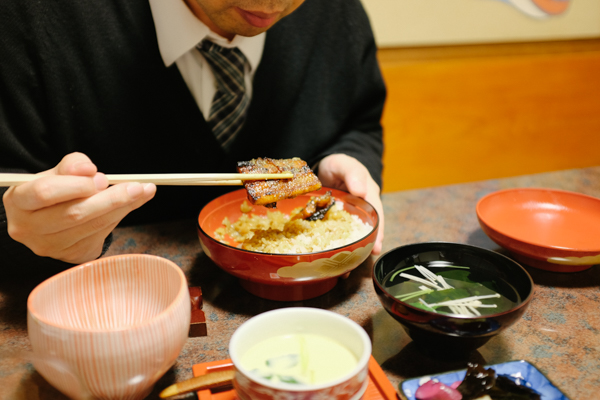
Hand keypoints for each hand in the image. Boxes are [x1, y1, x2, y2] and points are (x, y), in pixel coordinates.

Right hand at [2, 152, 155, 263]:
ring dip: (123, 207)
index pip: (45, 192)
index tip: (101, 177)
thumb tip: (90, 171)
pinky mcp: (71, 255)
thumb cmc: (55, 190)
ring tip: (142, 191)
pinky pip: (101, 234)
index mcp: (19, 202)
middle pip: (74, 214)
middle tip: (136, 186)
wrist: (51, 217)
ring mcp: (50, 247)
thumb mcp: (56, 172)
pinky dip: (120, 217)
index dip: (76, 185)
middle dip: (110, 198)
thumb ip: (72, 166)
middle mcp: (29, 229)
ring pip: (92, 226)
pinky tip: (133, 204)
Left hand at [317, 154, 383, 254]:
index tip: (377, 246)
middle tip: (362, 260)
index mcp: (368, 194)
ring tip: (347, 267)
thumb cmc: (338, 164)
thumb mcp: (344, 163)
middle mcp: (362, 207)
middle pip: (368, 229)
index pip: (376, 214)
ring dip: (353, 249)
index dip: (378, 231)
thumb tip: (361, 190)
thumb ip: (352, 172)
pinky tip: (333, 259)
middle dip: (367, 245)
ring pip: (354, 235)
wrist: (325, 167)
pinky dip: (338, 245)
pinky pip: (338, 234)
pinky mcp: (336, 220)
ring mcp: (349, 215)